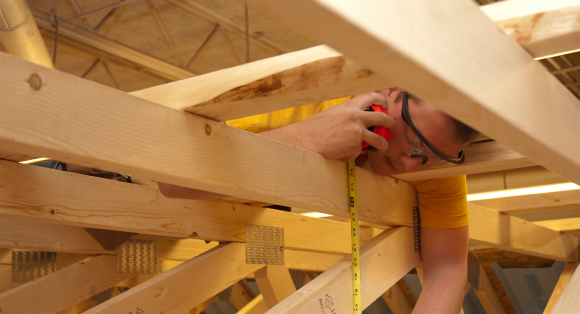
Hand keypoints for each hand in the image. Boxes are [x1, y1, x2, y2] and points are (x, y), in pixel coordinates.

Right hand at [264, 92, 393, 160]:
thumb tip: (358, 114)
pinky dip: (353, 154)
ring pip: (379, 140)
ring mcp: (357, 132)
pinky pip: (360, 151)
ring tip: (383, 147)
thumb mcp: (334, 112)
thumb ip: (348, 112)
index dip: (382, 100)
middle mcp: (356, 117)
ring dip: (383, 145)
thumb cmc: (316, 127)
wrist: (307, 139)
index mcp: (350, 106)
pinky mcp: (354, 146)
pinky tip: (345, 152)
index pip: (372, 96)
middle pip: (383, 118)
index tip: (385, 105)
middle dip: (391, 124)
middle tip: (392, 127)